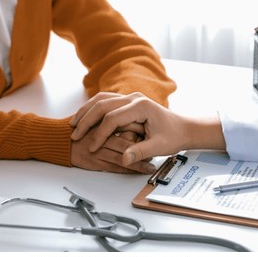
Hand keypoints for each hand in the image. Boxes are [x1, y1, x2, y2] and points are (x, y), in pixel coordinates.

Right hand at [71, 96, 224, 165]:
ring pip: (100, 100)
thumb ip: (141, 152)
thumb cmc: (174, 136)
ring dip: (86, 112)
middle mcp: (134, 98)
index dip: (100, 133)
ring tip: (73, 125)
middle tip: (74, 134)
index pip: (113, 118)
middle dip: (86, 120)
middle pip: (102, 105)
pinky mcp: (127, 101)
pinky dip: (91, 109)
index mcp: (141, 106)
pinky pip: (104, 101)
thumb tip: (125, 159)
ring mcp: (130, 97)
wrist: (184, 127)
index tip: (92, 146)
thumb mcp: (159, 147)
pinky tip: (83, 119)